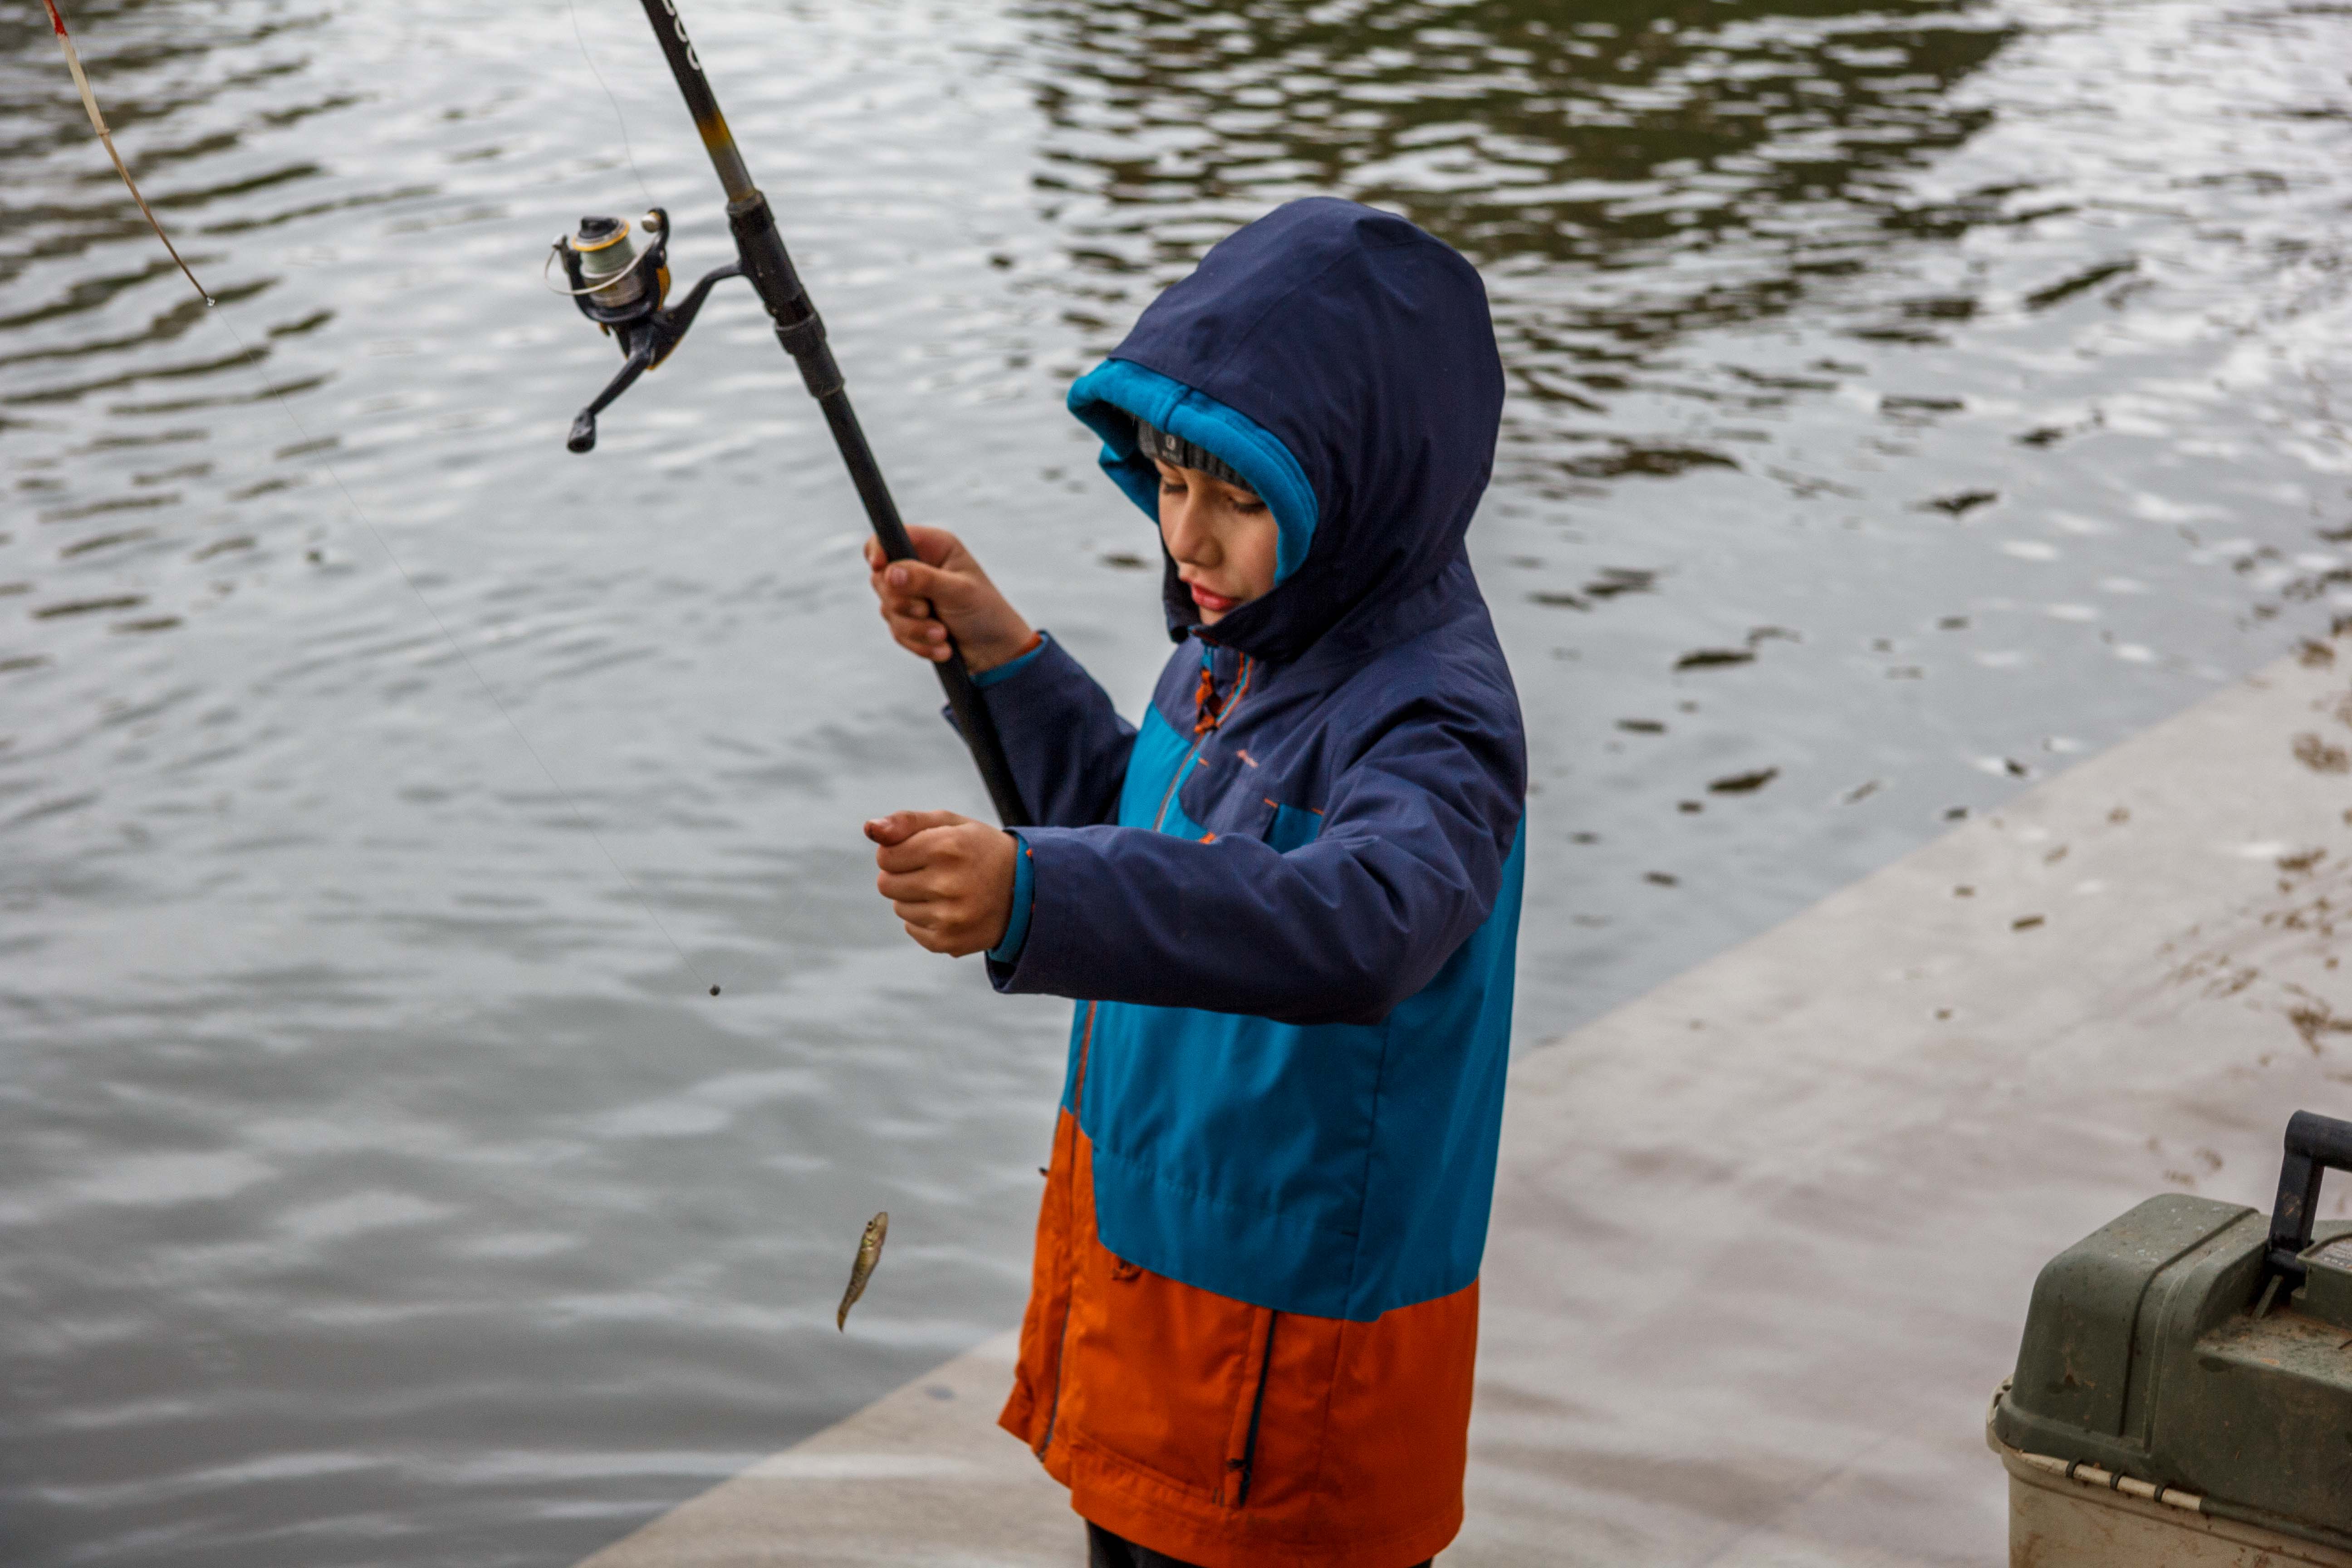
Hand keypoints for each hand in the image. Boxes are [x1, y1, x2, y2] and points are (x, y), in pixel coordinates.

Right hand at [865, 527, 1035, 672]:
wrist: (996, 651)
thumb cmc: (985, 612)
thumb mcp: (959, 592)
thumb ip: (924, 580)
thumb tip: (889, 572)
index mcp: (933, 547)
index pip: (889, 538)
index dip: (878, 551)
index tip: (880, 567)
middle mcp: (919, 567)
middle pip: (881, 578)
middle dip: (904, 602)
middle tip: (928, 611)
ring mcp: (911, 594)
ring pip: (888, 609)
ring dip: (916, 628)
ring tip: (943, 635)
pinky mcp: (909, 620)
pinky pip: (897, 632)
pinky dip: (919, 643)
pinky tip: (943, 647)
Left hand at [865, 809, 1016, 956]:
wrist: (1026, 889)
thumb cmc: (979, 849)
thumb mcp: (950, 824)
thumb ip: (906, 821)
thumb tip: (870, 828)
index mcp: (945, 848)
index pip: (885, 855)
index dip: (899, 851)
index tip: (921, 851)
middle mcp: (947, 884)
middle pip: (886, 884)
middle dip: (903, 874)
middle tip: (934, 870)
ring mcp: (948, 918)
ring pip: (898, 907)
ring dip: (915, 897)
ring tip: (947, 890)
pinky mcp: (948, 942)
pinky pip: (911, 928)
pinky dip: (925, 919)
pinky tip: (951, 909)